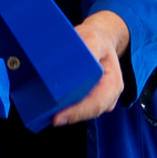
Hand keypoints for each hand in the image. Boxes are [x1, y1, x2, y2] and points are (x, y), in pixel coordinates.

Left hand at [50, 10, 129, 126]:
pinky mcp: (86, 98)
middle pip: (87, 111)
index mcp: (113, 83)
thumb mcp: (94, 39)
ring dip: (63, 113)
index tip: (57, 118)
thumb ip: (89, 49)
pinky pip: (75, 106)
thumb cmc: (97, 40)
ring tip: (43, 113)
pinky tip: (48, 106)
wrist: (100, 39)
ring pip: (80, 111)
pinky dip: (63, 107)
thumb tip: (78, 62)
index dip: (77, 112)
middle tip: (45, 117)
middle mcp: (107, 95)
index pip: (96, 104)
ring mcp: (97, 99)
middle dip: (67, 116)